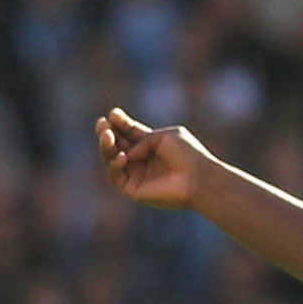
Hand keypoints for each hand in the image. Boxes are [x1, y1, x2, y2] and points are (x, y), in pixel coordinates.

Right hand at [96, 107, 215, 210]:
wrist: (199, 178)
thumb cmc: (188, 154)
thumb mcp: (164, 136)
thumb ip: (142, 138)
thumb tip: (127, 152)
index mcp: (151, 145)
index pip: (129, 133)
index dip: (119, 123)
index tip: (112, 114)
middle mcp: (142, 160)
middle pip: (116, 145)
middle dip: (107, 133)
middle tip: (102, 124)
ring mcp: (137, 175)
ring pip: (111, 159)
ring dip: (106, 146)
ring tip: (107, 135)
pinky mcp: (134, 189)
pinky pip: (115, 176)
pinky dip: (115, 165)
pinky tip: (123, 156)